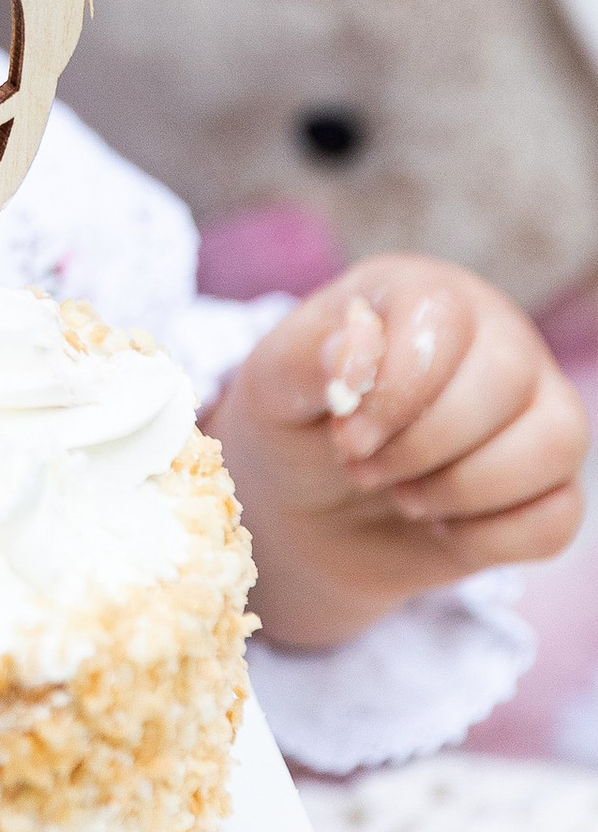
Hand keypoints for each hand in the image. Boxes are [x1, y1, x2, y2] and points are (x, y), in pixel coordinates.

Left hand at [208, 254, 586, 649]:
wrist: (308, 513)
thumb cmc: (295, 428)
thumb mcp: (273, 386)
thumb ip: (306, 356)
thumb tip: (357, 349)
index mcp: (423, 293)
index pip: (443, 316)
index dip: (396, 388)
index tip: (345, 438)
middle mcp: (494, 338)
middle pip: (508, 374)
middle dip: (425, 443)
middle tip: (361, 470)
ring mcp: (534, 409)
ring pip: (558, 440)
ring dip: (466, 488)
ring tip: (403, 496)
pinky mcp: (548, 484)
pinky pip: (559, 514)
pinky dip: (491, 537)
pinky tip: (440, 525)